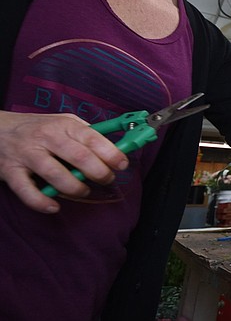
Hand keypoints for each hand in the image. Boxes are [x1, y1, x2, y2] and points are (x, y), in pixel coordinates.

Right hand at [0, 111, 128, 212]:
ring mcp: (27, 154)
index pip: (93, 138)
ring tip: (83, 191)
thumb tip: (113, 145)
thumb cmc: (37, 127)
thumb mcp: (62, 121)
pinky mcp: (10, 171)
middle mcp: (46, 138)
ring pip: (56, 174)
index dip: (111, 153)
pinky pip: (27, 191)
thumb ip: (85, 132)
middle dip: (99, 172)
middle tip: (107, 179)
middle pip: (79, 157)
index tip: (122, 164)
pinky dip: (42, 202)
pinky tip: (54, 206)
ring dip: (75, 188)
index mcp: (64, 125)